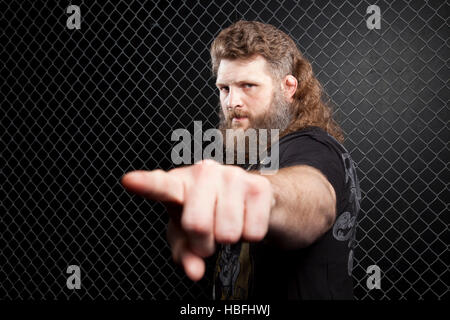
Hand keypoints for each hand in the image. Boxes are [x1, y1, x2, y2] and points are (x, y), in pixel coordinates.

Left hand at [120, 159, 273, 280]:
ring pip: (228, 232)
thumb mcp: (188, 235)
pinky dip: (250, 235)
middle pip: (196, 224)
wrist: (249, 198)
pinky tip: (245, 219)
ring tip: (228, 224)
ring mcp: (232, 176)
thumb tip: (193, 270)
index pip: (160, 186)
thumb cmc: (209, 212)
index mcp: (179, 183)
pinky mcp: (258, 186)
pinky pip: (253, 232)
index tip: (129, 181)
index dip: (145, 184)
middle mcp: (204, 172)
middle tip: (208, 237)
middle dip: (203, 242)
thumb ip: (184, 253)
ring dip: (228, 239)